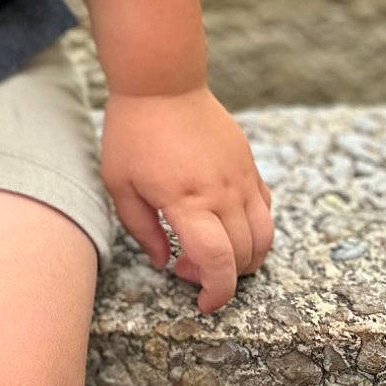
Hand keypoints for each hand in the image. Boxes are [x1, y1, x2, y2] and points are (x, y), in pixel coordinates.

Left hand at [101, 86, 274, 313]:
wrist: (161, 82)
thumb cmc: (132, 131)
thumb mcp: (119, 183)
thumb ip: (142, 230)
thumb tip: (164, 262)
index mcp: (187, 201)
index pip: (217, 263)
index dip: (216, 293)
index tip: (203, 304)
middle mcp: (222, 193)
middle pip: (244, 256)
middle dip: (222, 278)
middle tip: (187, 267)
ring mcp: (241, 178)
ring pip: (264, 237)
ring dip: (246, 259)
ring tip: (212, 252)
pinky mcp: (249, 165)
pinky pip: (265, 209)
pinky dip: (255, 229)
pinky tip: (227, 224)